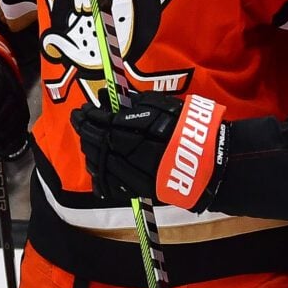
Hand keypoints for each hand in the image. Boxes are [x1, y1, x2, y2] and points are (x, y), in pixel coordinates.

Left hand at [70, 88, 187, 203]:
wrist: (209, 161)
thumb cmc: (187, 127)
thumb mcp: (162, 106)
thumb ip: (131, 101)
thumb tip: (103, 97)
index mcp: (143, 130)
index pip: (106, 123)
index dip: (90, 116)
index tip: (82, 109)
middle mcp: (136, 153)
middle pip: (100, 143)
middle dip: (85, 131)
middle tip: (78, 120)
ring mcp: (137, 175)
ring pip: (103, 164)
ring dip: (89, 150)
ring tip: (85, 139)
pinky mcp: (139, 190)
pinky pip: (111, 185)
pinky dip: (99, 174)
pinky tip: (95, 163)